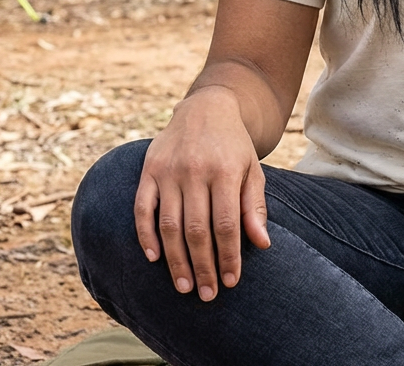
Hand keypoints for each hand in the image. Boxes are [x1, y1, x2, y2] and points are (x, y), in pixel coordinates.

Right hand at [133, 85, 270, 301]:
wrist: (207, 108)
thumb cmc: (233, 146)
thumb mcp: (252, 169)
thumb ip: (254, 206)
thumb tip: (261, 245)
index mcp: (226, 170)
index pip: (226, 223)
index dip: (228, 256)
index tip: (231, 282)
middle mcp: (196, 170)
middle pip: (197, 229)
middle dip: (203, 266)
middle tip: (207, 295)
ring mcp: (170, 170)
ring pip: (169, 225)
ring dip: (175, 260)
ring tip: (185, 286)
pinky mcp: (149, 170)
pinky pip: (142, 209)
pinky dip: (145, 236)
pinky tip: (154, 259)